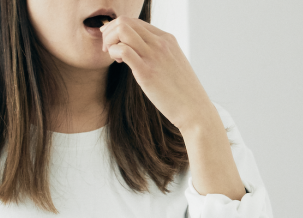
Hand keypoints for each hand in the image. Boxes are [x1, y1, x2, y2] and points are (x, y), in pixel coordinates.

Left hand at [100, 17, 214, 132]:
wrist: (195, 110)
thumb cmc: (184, 94)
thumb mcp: (174, 66)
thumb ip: (159, 56)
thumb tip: (144, 57)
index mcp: (167, 39)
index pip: (136, 22)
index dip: (120, 30)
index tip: (117, 45)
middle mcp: (161, 43)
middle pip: (126, 21)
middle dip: (110, 32)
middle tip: (108, 48)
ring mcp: (154, 56)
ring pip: (122, 29)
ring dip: (109, 40)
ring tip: (111, 55)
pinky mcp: (147, 72)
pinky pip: (123, 49)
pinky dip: (113, 52)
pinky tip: (118, 62)